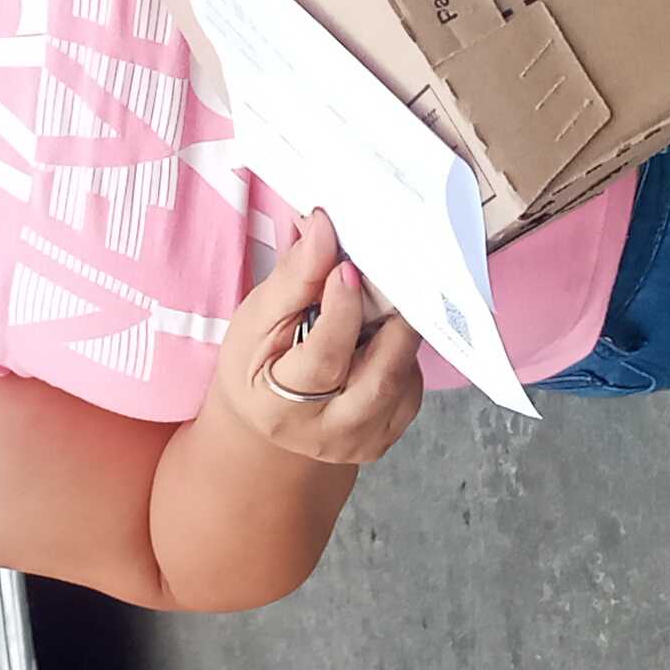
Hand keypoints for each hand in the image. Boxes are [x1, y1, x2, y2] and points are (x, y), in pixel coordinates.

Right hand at [208, 210, 426, 465]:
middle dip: (390, 321)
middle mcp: (326, 434)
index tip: (347, 268)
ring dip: (398, 335)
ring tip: (377, 308)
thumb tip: (323, 228)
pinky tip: (378, 339)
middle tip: (384, 281)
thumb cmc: (258, 361)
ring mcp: (361, 441)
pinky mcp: (386, 436)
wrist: (268, 416)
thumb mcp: (258, 318)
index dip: (342, 310)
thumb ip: (294, 276)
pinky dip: (402, 356)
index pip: (324, 359)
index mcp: (279, 407)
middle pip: (380, 378)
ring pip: (403, 382)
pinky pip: (412, 390)